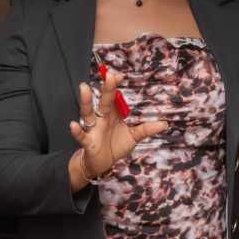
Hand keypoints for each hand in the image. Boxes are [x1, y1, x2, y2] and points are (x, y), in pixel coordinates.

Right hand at [68, 72, 166, 187]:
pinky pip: (82, 136)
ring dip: (86, 101)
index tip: (119, 75)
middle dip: (106, 88)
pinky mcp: (88, 142)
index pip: (113, 96)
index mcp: (111, 114)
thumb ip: (146, 129)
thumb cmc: (114, 146)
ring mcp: (93, 129)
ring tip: (84, 88)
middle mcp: (101, 118)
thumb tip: (165, 124)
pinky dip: (77, 131)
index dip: (114, 85)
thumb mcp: (133, 137)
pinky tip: (73, 125)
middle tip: (108, 74)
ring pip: (87, 113)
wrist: (101, 164)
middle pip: (103, 101)